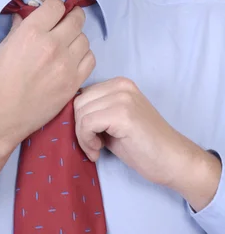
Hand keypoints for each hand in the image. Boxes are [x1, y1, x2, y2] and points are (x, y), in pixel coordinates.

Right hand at [0, 0, 95, 175]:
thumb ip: (19, 27)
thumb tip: (27, 14)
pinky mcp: (73, 83)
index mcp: (31, 32)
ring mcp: (65, 65)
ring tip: (66, 45)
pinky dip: (84, 56)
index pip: (57, 5)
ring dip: (77, 38)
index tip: (54, 11)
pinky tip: (72, 60)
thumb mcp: (3, 47)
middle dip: (71, 18)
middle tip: (66, 23)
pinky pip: (90, 59)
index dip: (55, 6)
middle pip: (76, 19)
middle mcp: (52, 45)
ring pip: (85, 39)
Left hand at [74, 77, 209, 187]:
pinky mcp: (122, 114)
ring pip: (80, 113)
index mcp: (119, 83)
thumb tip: (68, 113)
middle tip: (92, 146)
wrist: (174, 160)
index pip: (82, 94)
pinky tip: (99, 152)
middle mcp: (120, 85)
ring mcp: (122, 98)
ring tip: (97, 149)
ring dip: (83, 137)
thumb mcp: (115, 121)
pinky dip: (86, 141)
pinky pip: (87, 124)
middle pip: (78, 102)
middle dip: (79, 128)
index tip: (90, 138)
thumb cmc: (144, 145)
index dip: (80, 119)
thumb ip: (96, 111)